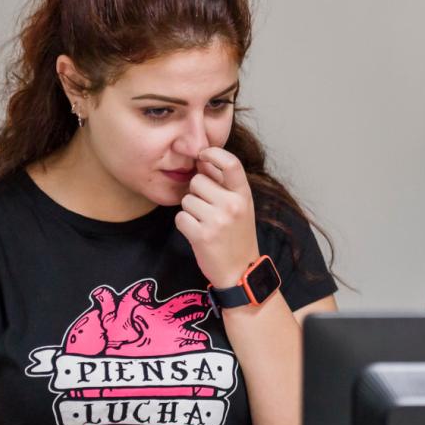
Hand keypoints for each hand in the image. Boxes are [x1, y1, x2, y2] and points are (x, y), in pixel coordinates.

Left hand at [174, 147, 259, 287]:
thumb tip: (201, 160)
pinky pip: (180, 217)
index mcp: (244, 195)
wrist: (240, 271)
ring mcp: (217, 221)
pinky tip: (198, 234)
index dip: (213, 153)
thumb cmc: (237, 235)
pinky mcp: (202, 236)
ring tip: (205, 224)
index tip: (202, 155)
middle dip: (196, 193)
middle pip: (197, 181)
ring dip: (190, 211)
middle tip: (207, 210)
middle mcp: (232, 205)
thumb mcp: (240, 206)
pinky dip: (185, 225)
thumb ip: (224, 183)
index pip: (231, 163)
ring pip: (186, 200)